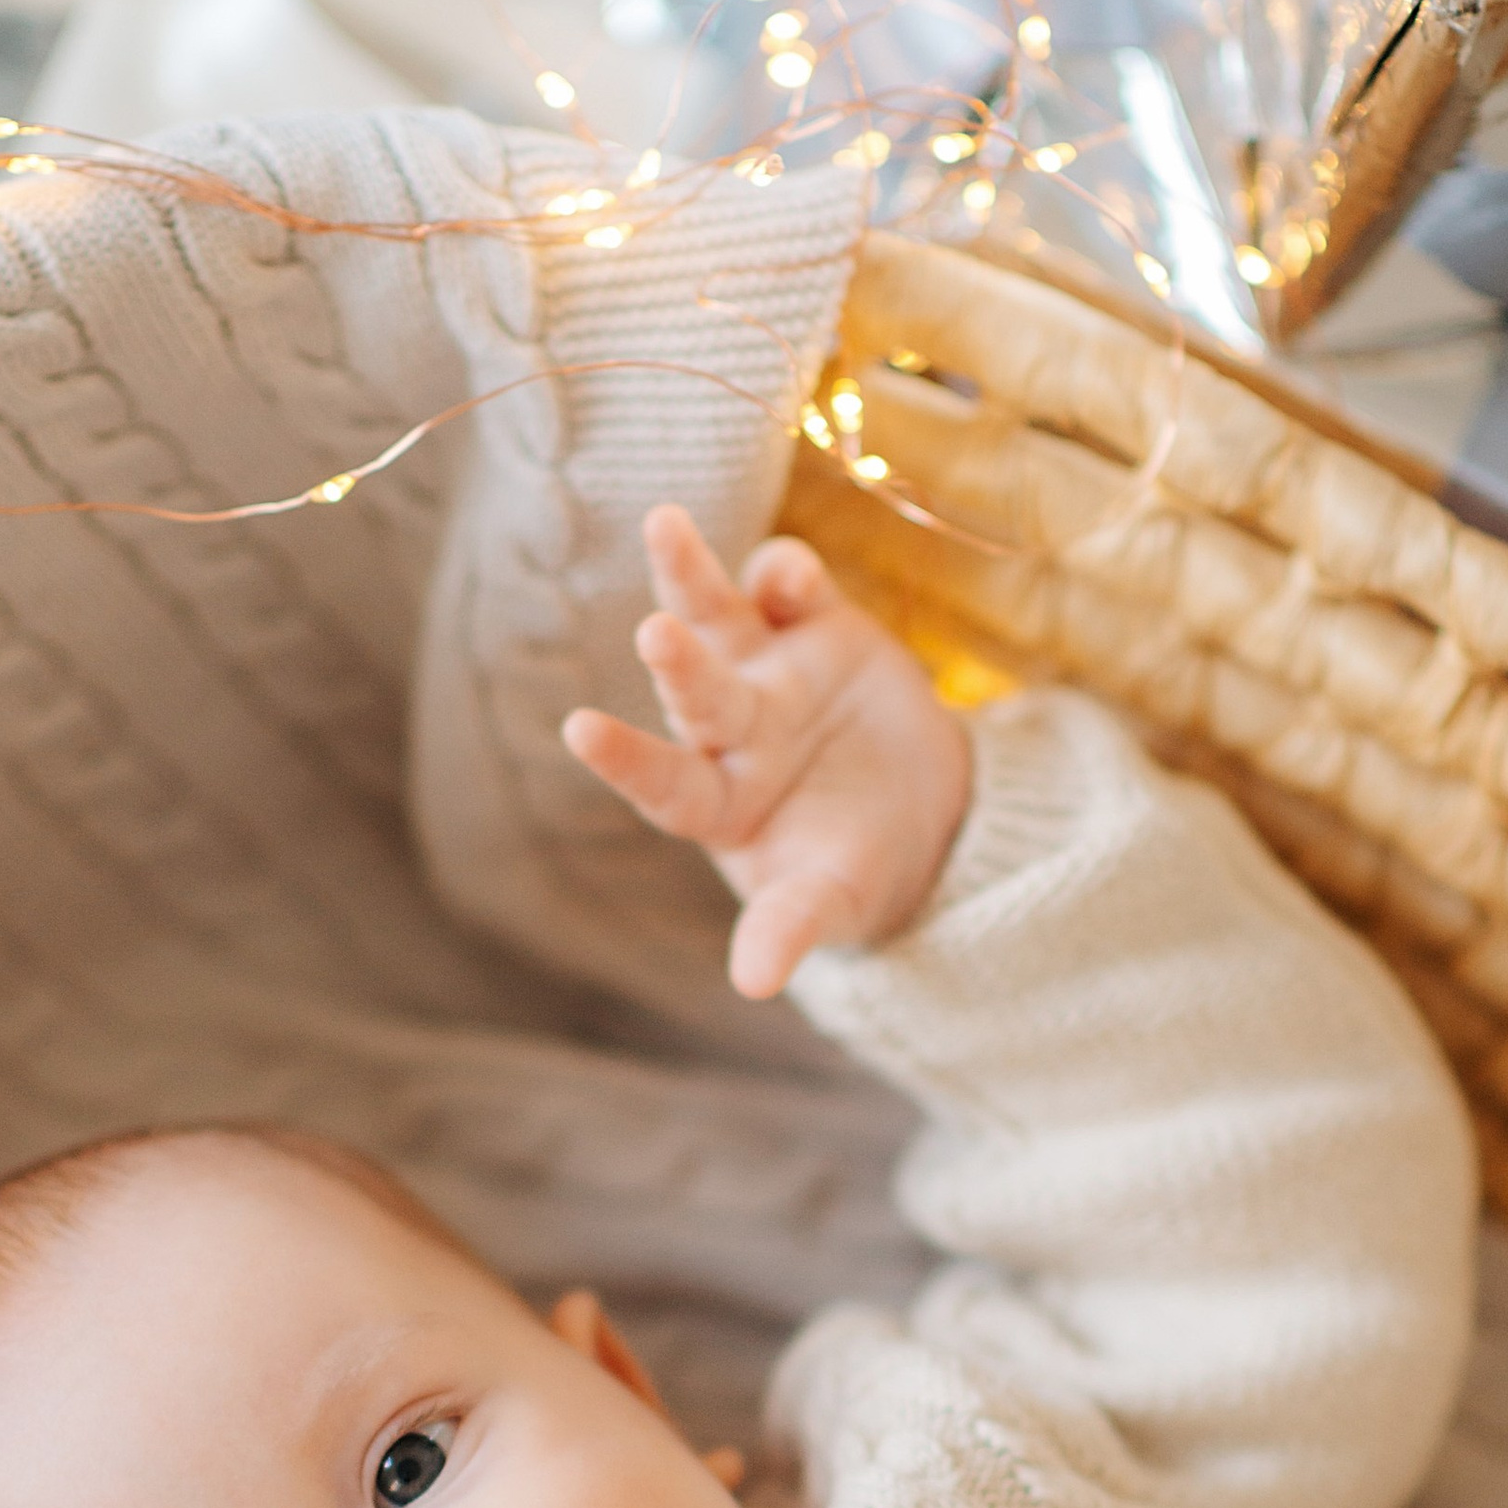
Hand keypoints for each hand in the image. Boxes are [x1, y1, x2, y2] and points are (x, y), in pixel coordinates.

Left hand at [563, 504, 973, 1000]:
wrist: (929, 811)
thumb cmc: (857, 864)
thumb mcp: (832, 903)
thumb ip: (790, 929)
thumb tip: (753, 984)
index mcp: (718, 802)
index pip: (662, 782)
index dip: (625, 759)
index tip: (578, 729)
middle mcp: (729, 730)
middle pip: (694, 691)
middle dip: (678, 663)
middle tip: (656, 634)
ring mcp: (767, 671)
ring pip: (715, 616)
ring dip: (689, 574)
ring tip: (663, 524)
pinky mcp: (815, 626)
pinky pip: (789, 586)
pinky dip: (785, 573)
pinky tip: (789, 579)